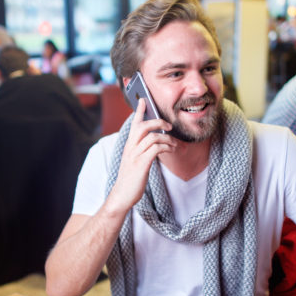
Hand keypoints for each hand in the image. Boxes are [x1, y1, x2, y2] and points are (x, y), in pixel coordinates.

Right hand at [105, 99, 173, 214]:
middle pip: (143, 125)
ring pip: (152, 136)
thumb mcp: (134, 160)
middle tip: (169, 126)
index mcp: (129, 145)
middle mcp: (130, 147)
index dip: (139, 110)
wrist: (122, 195)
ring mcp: (135, 155)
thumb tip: (154, 141)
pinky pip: (156, 149)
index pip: (133, 123)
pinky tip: (171, 150)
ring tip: (174, 144)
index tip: (143, 99)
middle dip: (158, 122)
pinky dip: (166, 147)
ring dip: (167, 138)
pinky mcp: (141, 164)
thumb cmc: (130, 178)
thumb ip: (141, 150)